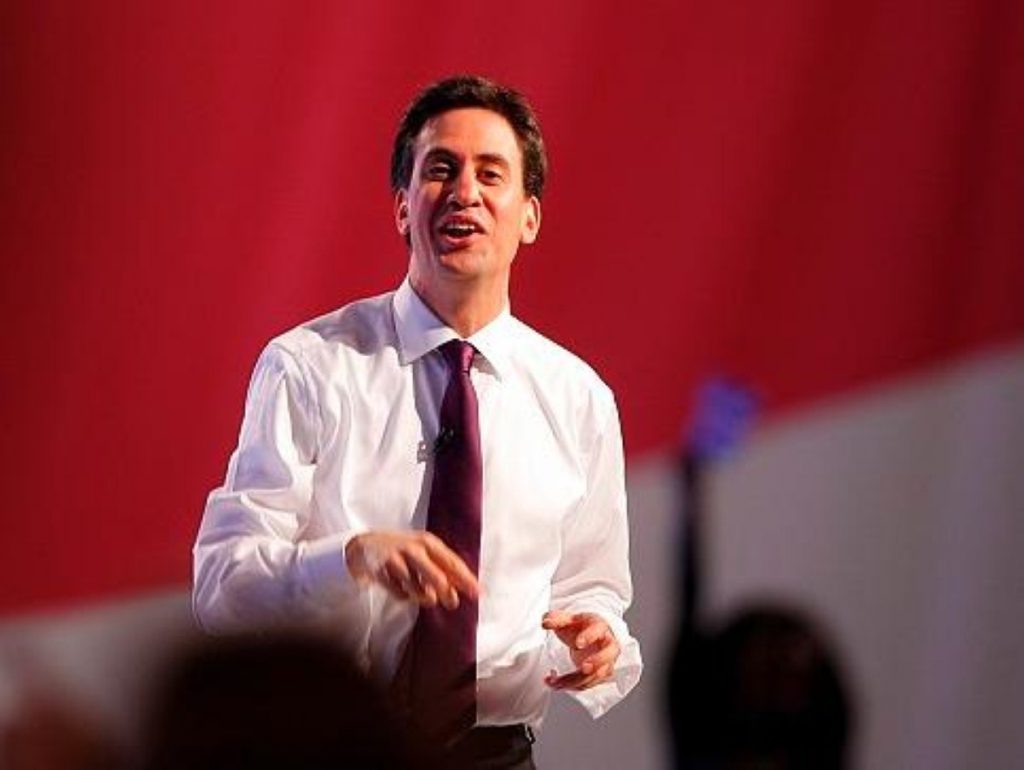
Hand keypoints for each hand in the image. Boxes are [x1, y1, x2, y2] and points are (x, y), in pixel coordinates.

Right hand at [345, 530, 478, 609]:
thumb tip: (465, 590)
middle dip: (446, 593)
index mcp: (429, 542)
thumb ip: (443, 570)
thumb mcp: (424, 554)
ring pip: (419, 590)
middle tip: (452, 602)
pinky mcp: (382, 570)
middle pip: (438, 579)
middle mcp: (414, 548)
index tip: (479, 594)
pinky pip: (400, 593)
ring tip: (420, 593)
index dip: (467, 579)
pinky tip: (399, 587)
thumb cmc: (402, 552)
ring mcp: (397, 559)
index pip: (452, 563)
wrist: (365, 547)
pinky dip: (403, 595)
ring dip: (422, 597)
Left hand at [541, 610, 619, 689]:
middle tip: (584, 668)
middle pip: (608, 654)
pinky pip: (589, 683)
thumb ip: (555, 618)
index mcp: (599, 626)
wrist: (588, 636)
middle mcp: (607, 644)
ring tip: (556, 681)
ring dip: (576, 681)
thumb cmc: (580, 626)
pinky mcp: (600, 674)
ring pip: (596, 674)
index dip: (589, 636)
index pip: (598, 629)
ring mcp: (606, 661)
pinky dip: (572, 686)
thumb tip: (545, 623)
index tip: (578, 643)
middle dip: (597, 662)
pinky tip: (557, 684)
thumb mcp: (567, 619)